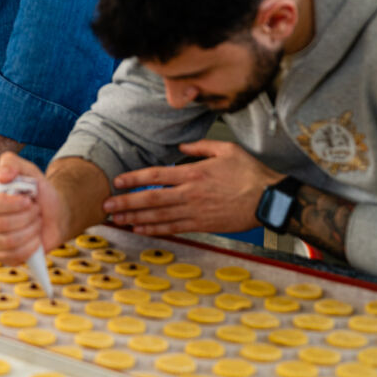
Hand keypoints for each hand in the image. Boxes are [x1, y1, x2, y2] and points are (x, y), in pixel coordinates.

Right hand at [0, 153, 65, 265]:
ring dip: (31, 231)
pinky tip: (34, 238)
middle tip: (35, 211)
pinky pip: (14, 256)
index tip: (28, 200)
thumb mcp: (28, 171)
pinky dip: (31, 247)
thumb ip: (11, 164)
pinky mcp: (0, 256)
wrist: (55, 215)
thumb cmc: (39, 194)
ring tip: (36, 223)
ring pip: (9, 241)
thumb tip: (0, 176)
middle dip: (26, 217)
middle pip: (0, 224)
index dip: (10, 203)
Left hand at [104, 139, 283, 234]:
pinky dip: (156, 229)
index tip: (117, 181)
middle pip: (151, 198)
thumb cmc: (250, 173)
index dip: (133, 178)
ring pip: (159, 215)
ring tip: (117, 219)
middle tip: (106, 206)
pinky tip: (141, 229)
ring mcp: (195, 211)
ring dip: (135, 217)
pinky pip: (174, 228)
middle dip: (126, 202)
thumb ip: (200, 147)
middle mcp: (190, 193)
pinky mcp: (203, 224)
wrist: (270, 200)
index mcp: (193, 173)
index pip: (155, 175)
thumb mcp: (226, 149)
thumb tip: (181, 147)